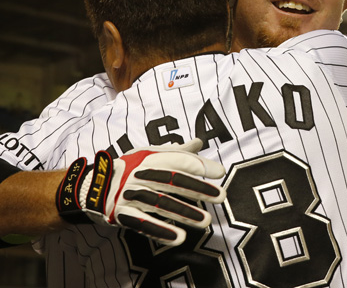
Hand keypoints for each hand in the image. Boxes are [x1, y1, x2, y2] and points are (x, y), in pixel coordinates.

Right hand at [56, 138, 224, 245]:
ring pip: (160, 203)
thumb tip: (200, 142)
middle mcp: (139, 175)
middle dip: (198, 189)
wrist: (91, 185)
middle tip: (221, 196)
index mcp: (148, 159)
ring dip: (184, 213)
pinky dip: (161, 231)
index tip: (220, 172)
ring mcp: (130, 195)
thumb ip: (177, 151)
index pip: (177, 161)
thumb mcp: (149, 154)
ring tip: (207, 220)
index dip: (199, 166)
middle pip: (172, 181)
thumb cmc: (128, 168)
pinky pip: (143, 223)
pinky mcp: (122, 214)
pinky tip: (179, 238)